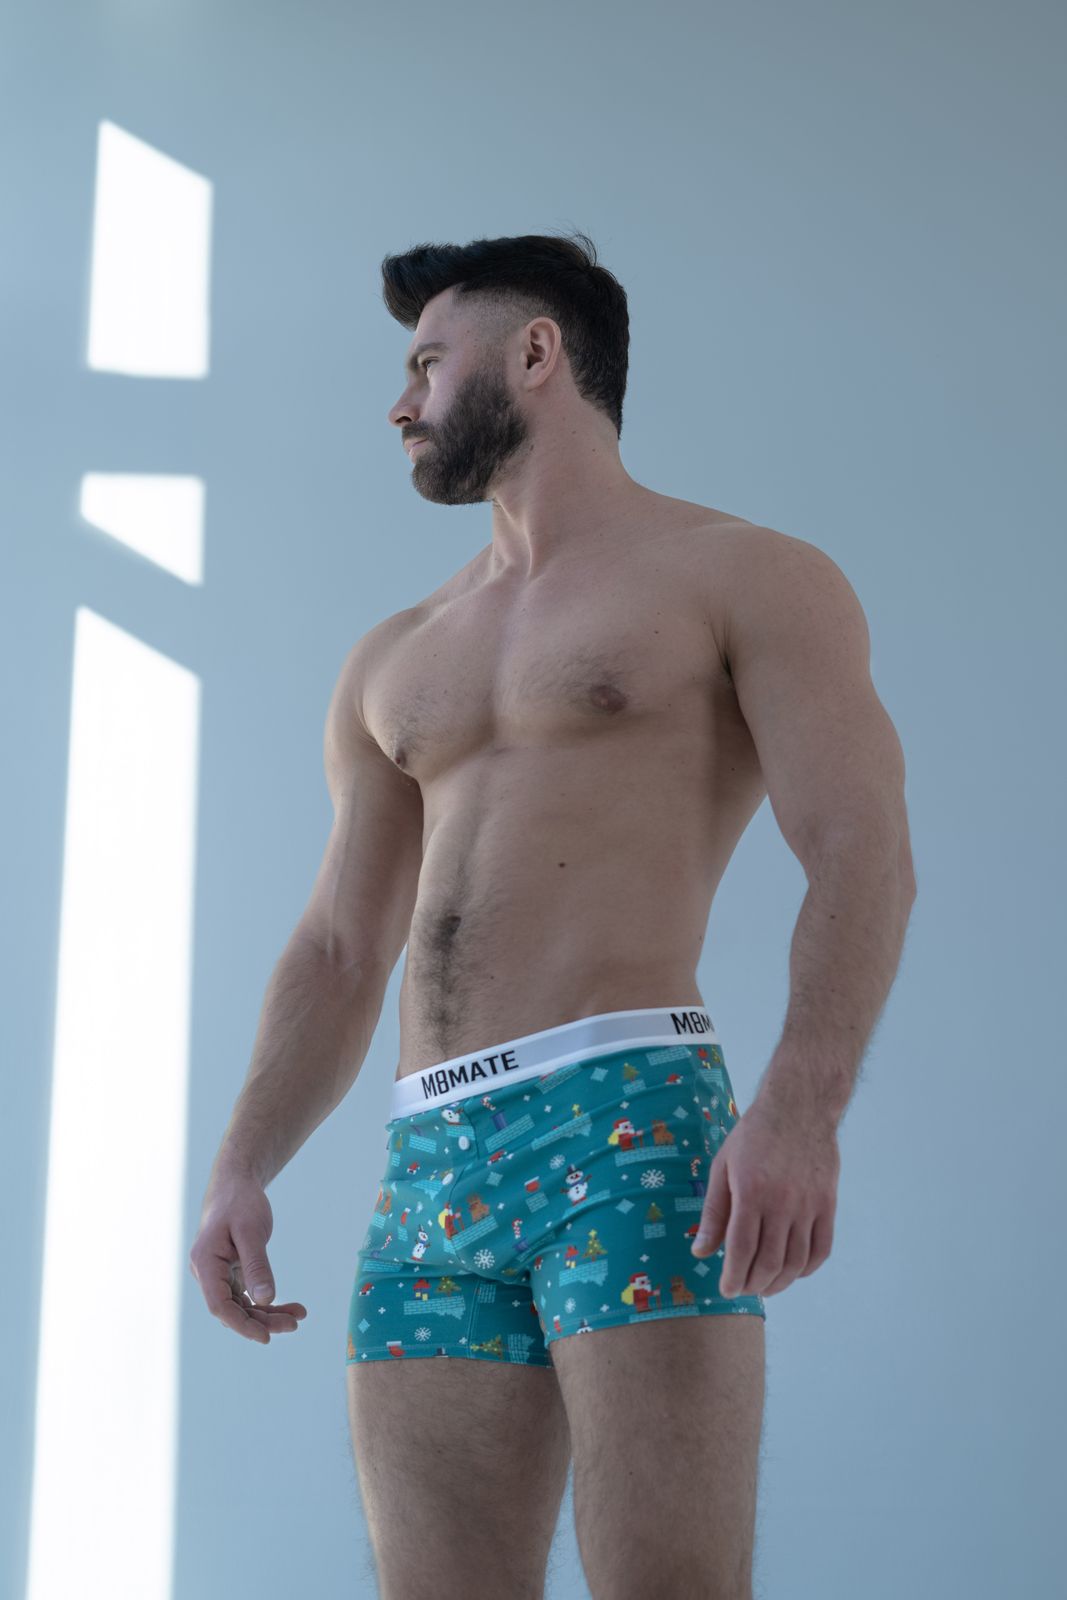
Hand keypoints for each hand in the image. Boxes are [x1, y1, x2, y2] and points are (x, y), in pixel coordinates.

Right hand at [189, 1176, 307, 1343]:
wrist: (236, 1184)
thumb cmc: (241, 1202)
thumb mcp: (251, 1231)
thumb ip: (257, 1265)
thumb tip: (265, 1300)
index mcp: (204, 1263)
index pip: (219, 1305)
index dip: (242, 1325)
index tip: (266, 1337)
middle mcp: (206, 1273)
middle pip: (232, 1309)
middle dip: (262, 1321)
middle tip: (295, 1324)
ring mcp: (217, 1275)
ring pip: (241, 1305)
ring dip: (268, 1314)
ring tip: (298, 1316)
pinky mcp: (230, 1272)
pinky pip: (246, 1295)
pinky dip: (267, 1302)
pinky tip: (290, 1307)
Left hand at [691, 1092, 839, 1298]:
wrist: (799, 1107)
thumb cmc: (754, 1136)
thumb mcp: (723, 1167)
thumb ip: (713, 1213)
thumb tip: (701, 1253)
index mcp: (750, 1192)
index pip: (741, 1250)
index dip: (733, 1277)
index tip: (727, 1290)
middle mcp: (781, 1202)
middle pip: (769, 1262)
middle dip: (753, 1284)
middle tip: (744, 1289)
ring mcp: (808, 1205)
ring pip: (795, 1262)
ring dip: (780, 1282)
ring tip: (766, 1286)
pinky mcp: (828, 1204)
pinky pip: (821, 1249)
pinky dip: (806, 1268)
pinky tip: (793, 1271)